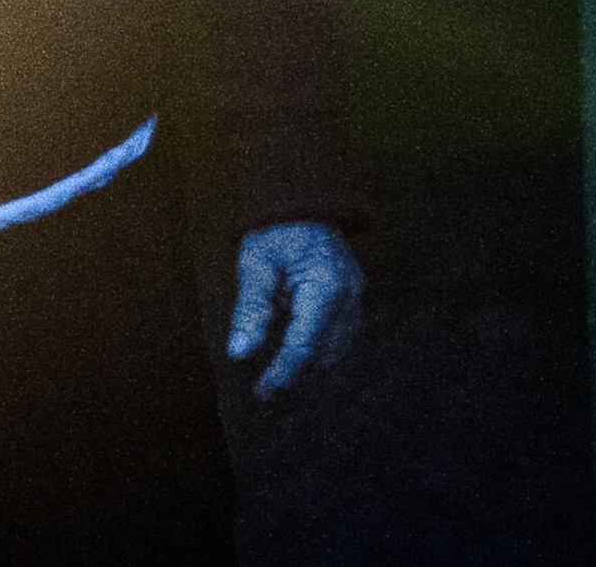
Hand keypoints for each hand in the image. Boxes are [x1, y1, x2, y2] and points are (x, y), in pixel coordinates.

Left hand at [226, 221, 361, 398]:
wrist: (302, 202)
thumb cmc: (275, 230)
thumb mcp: (255, 263)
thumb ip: (250, 309)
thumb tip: (239, 352)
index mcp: (326, 286)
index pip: (303, 344)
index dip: (282, 372)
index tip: (262, 392)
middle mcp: (348, 294)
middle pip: (322, 352)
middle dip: (295, 372)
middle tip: (264, 387)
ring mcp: (356, 295)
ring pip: (336, 349)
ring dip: (308, 362)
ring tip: (278, 371)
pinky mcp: (354, 296)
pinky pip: (341, 335)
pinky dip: (319, 348)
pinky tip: (297, 350)